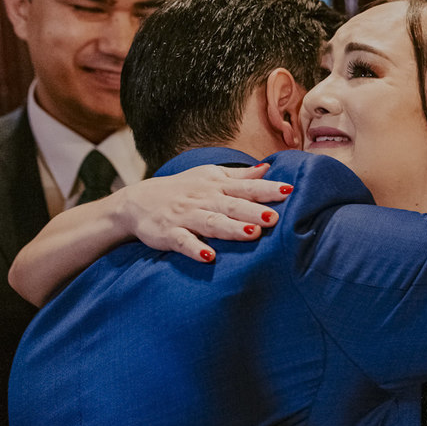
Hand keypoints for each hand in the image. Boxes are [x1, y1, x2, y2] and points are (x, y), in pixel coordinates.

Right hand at [110, 163, 292, 262]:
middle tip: (275, 218)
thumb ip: (240, 177)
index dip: (267, 189)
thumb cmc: (183, 189)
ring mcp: (186, 217)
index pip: (246, 187)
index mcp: (216, 186)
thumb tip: (268, 169)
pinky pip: (183, 242)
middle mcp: (203, 199)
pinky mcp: (169, 234)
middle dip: (254, 211)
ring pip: (212, 222)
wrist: (136, 202)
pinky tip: (209, 256)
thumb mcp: (210, 177)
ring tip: (253, 234)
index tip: (289, 190)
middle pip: (232, 205)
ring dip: (232, 229)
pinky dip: (195, 249)